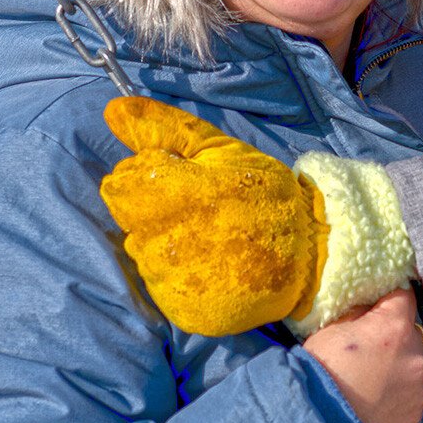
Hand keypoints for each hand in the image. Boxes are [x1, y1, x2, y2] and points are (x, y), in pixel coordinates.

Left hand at [100, 97, 328, 335]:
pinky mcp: (183, 314)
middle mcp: (172, 244)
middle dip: (155, 211)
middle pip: (130, 221)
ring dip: (164, 243)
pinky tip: (208, 265)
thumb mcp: (218, 149)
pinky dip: (177, 275)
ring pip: (142, 255)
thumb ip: (164, 130)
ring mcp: (176, 284)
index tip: (178, 180)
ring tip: (208, 239)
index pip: (122, 186)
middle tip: (200, 210)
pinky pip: (160, 287)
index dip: (146, 178)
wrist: (309, 252)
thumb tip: (112, 109)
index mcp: (182, 195)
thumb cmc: (263, 191)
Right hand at [304, 289, 422, 422]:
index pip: (404, 296)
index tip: (378, 308)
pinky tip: (377, 398)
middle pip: (409, 332)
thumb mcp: (333, 327)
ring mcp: (419, 383)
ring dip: (398, 365)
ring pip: (412, 363)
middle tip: (368, 351)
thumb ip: (360, 311)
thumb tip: (371, 306)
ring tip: (370, 380)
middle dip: (393, 337)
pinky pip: (412, 391)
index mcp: (395, 326)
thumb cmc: (322, 373)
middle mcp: (416, 352)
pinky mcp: (417, 409)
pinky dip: (398, 391)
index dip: (388, 300)